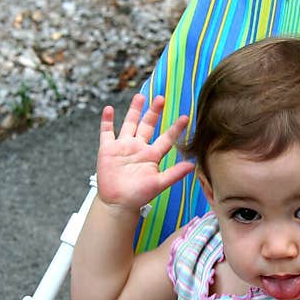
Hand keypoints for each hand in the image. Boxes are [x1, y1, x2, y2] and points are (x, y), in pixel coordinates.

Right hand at [96, 93, 193, 211]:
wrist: (118, 203)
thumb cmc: (139, 196)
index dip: (175, 128)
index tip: (186, 117)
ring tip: (140, 96)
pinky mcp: (107, 149)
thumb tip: (193, 166)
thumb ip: (174, 173)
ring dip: (134, 110)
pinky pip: (107, 132)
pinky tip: (109, 109)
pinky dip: (107, 121)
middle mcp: (138, 148)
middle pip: (147, 125)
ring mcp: (123, 147)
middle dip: (154, 112)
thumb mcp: (159, 184)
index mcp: (152, 155)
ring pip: (129, 124)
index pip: (166, 139)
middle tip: (161, 98)